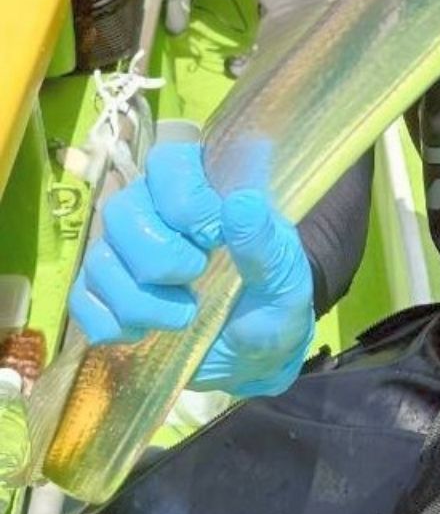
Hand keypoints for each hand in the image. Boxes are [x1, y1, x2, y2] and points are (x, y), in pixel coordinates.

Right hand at [69, 143, 313, 398]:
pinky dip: (111, 324)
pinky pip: (82, 300)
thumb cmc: (274, 300)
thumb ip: (264, 243)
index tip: (214, 238)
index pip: (168, 162)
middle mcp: (157, 210)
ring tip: (185, 316)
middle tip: (197, 277)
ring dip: (140, 301)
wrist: (256, 352)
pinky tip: (146, 333)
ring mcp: (126, 252)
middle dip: (157, 257)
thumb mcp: (284, 275)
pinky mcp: (106, 294)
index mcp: (204, 189)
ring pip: (99, 259)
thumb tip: (241, 203)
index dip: (181, 198)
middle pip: (121, 210)